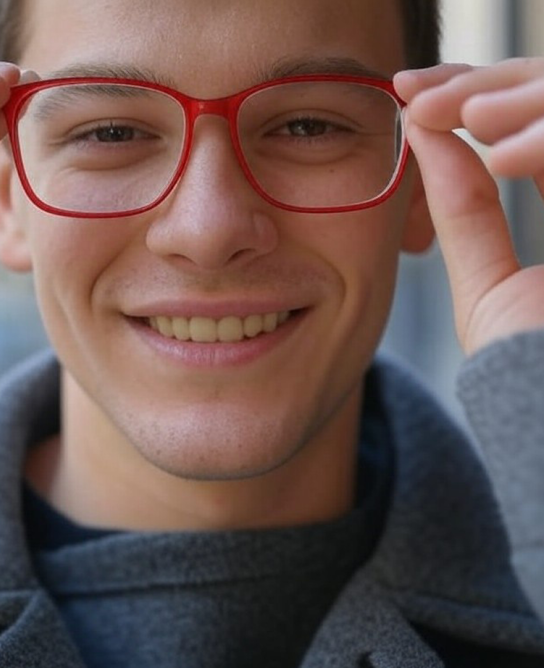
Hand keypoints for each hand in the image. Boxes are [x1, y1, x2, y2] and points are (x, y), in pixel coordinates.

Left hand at [394, 58, 543, 354]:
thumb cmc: (526, 365)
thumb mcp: (486, 283)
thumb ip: (465, 210)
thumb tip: (425, 134)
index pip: (532, 126)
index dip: (479, 96)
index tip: (411, 92)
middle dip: (492, 85)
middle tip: (419, 92)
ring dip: (528, 102)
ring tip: (463, 117)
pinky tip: (502, 154)